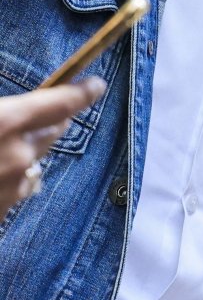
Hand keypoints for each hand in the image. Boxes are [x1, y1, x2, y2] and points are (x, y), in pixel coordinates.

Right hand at [0, 77, 104, 211]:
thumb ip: (5, 110)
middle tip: (29, 118)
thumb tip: (22, 108)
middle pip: (54, 131)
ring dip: (24, 156)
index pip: (62, 103)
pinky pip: (16, 190)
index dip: (82, 92)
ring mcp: (14, 189)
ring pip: (34, 164)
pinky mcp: (3, 214)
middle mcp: (19, 156)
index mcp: (5, 122)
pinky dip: (6, 182)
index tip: (97, 85)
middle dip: (48, 122)